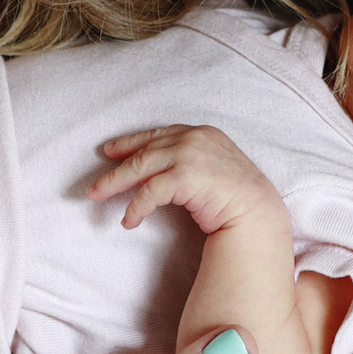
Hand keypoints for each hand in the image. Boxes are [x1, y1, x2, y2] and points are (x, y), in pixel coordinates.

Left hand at [92, 125, 287, 232]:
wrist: (258, 211)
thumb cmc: (237, 195)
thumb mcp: (213, 165)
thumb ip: (189, 159)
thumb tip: (159, 169)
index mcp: (201, 132)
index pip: (157, 135)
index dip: (130, 142)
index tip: (110, 151)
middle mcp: (193, 138)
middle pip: (144, 151)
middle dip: (115, 168)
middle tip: (94, 185)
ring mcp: (190, 155)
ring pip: (141, 167)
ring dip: (115, 185)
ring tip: (98, 198)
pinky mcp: (186, 176)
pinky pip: (150, 191)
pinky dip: (136, 207)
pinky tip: (129, 221)